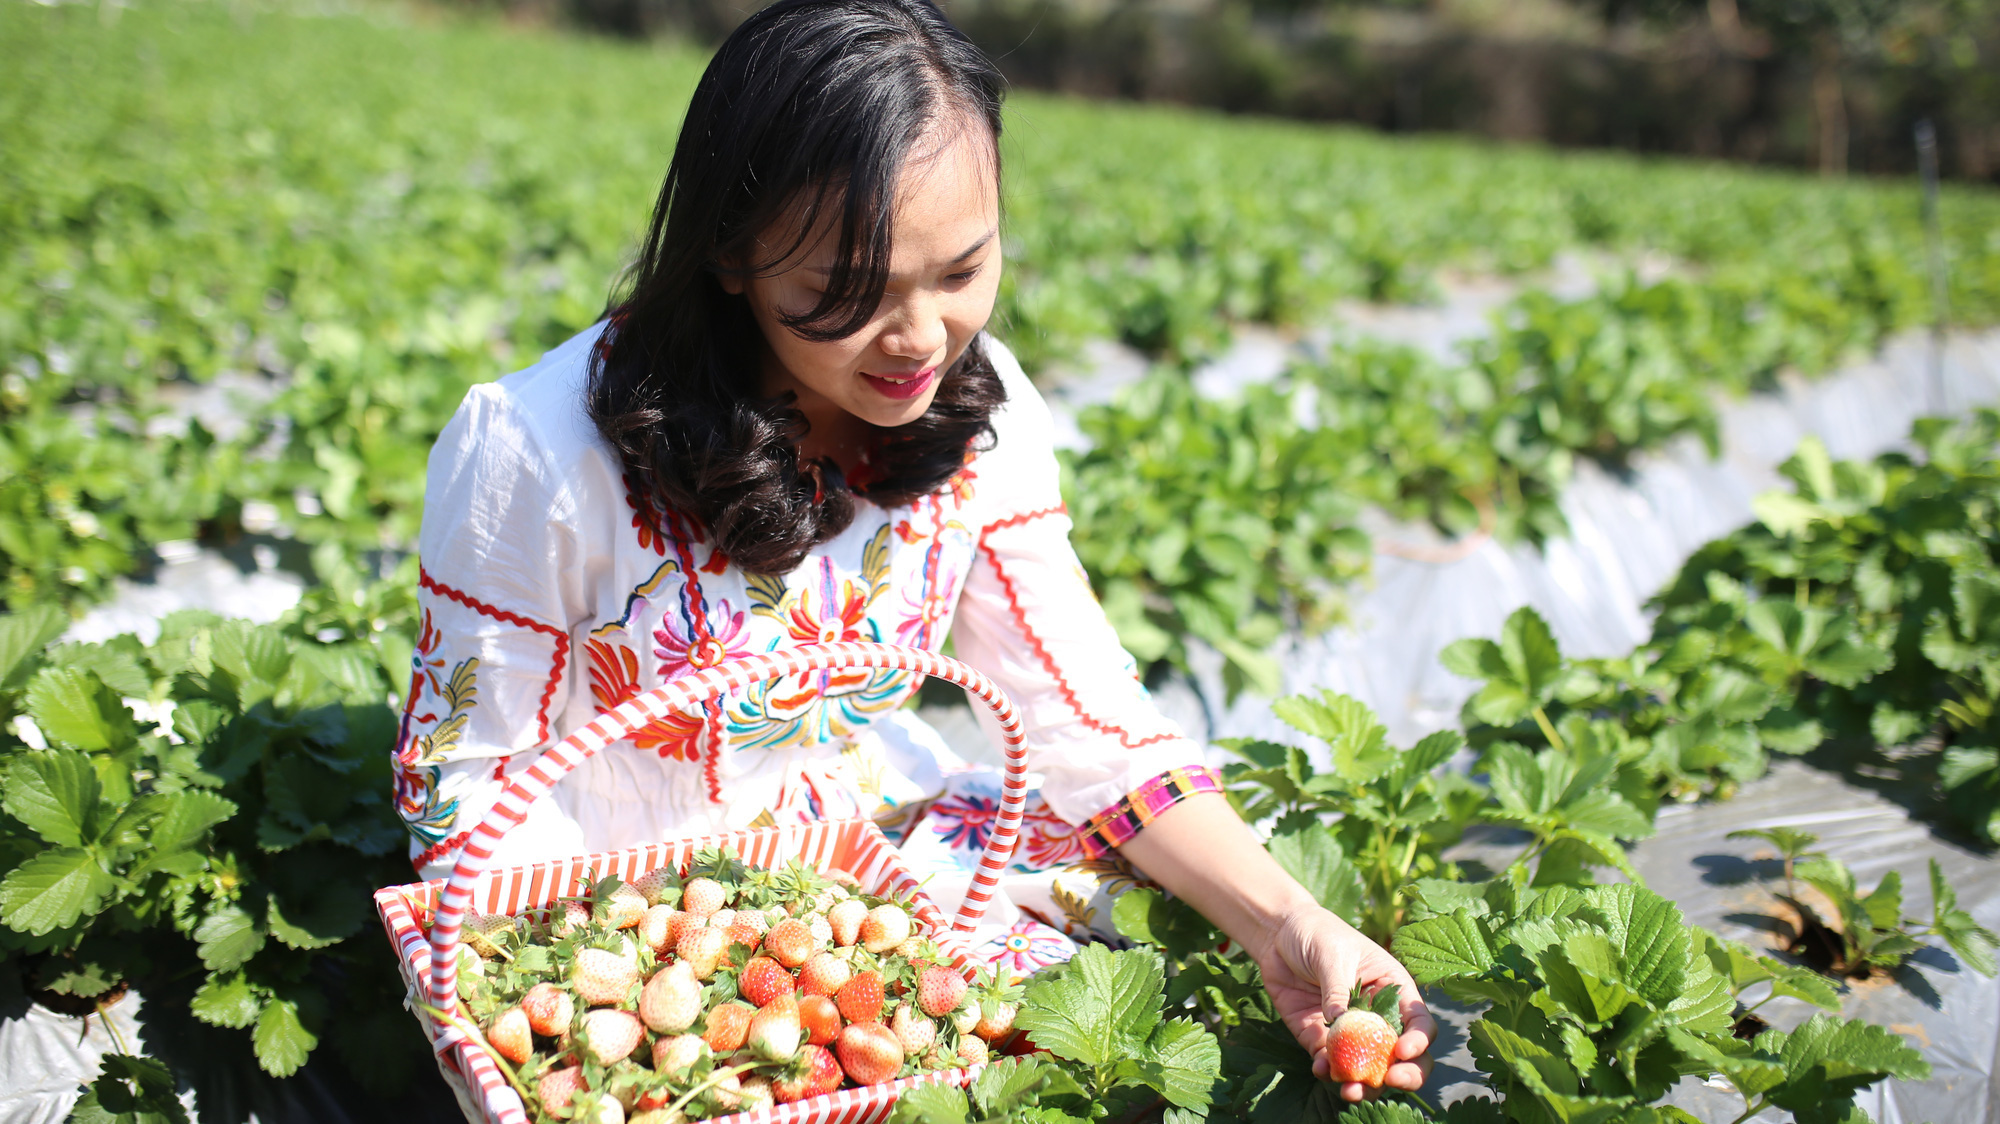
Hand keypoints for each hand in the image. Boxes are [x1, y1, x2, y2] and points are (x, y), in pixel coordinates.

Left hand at [1250, 904, 1434, 1101]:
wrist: (1279, 936)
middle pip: (1404, 1057)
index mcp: (1394, 990)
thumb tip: (1339, 1020)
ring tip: (1351, 1091)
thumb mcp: (1332, 953)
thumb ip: (1338, 987)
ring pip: (1368, 1068)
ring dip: (1364, 1084)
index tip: (1403, 1051)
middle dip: (1404, 1075)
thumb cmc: (1318, 934)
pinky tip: (1320, 1069)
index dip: (1419, 1041)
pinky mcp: (1321, 1039)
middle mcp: (1378, 1017)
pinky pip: (1329, 1063)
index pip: (1419, 1022)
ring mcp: (1350, 1032)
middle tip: (1390, 1080)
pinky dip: (1327, 1071)